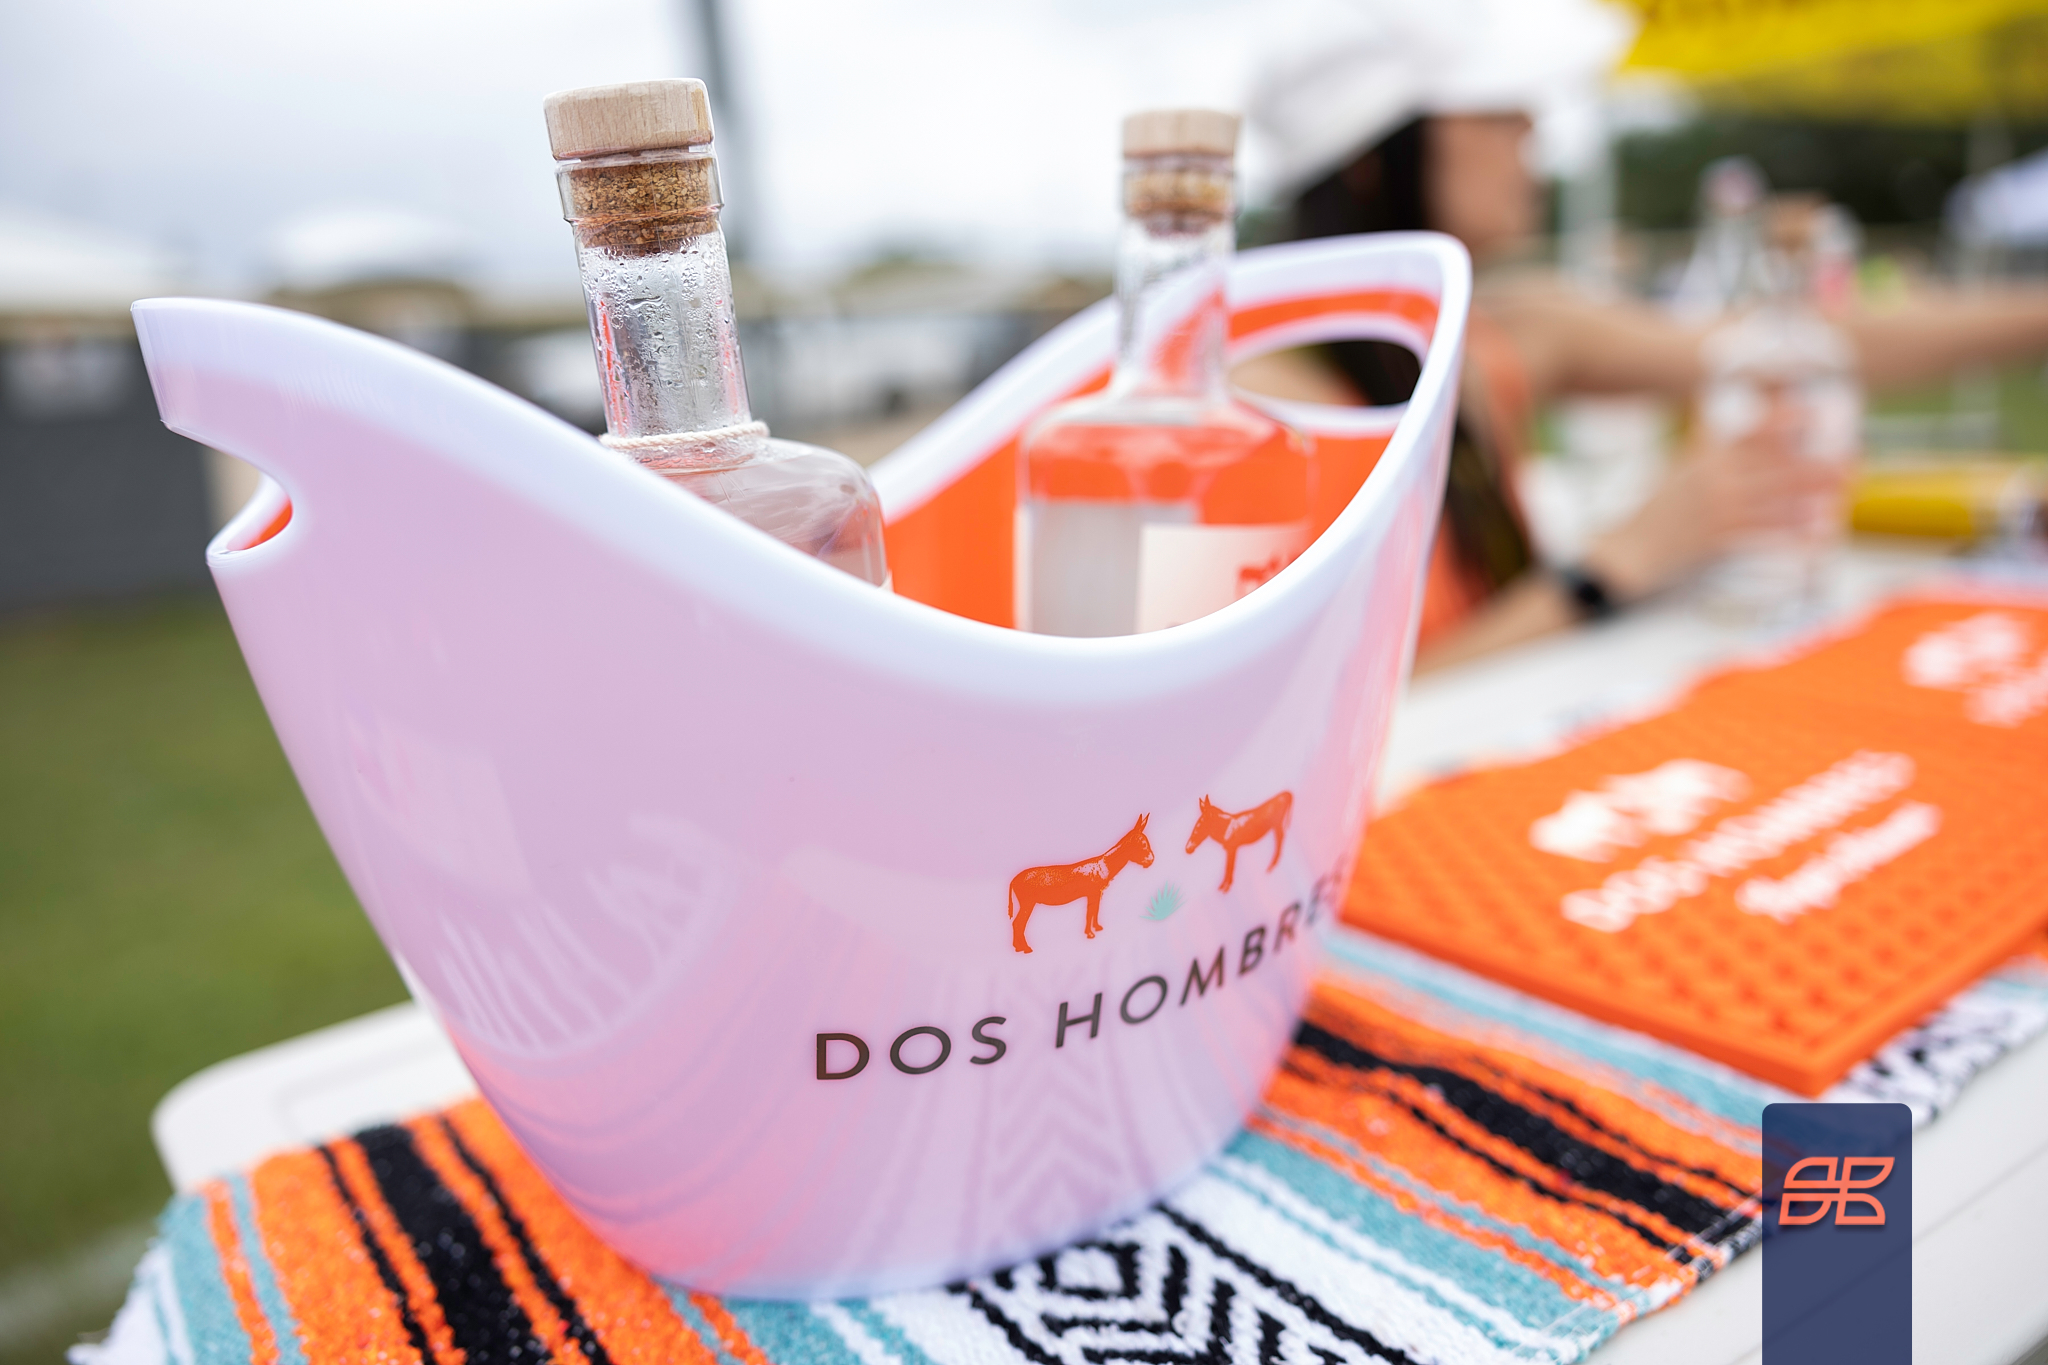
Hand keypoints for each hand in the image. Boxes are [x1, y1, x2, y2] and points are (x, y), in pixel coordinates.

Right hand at [1583, 401, 1852, 601]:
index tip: (1814, 415)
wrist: (1628, 552)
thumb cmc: (1653, 512)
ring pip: (1776, 500)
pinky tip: (1814, 533)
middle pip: (1776, 468)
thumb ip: (1704, 446)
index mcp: (1705, 458)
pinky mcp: (1719, 540)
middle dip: (1815, 465)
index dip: (1786, 422)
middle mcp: (1714, 480)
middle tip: (1849, 461)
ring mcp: (1718, 510)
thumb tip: (1717, 416)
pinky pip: (1765, 535)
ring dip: (1812, 496)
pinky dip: (1792, 534)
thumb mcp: (1677, 470)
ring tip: (1840, 491)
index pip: (1752, 434)